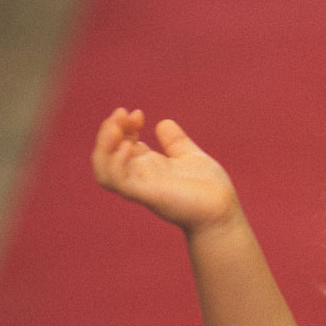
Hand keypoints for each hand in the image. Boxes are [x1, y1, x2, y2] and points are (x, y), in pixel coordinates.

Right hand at [91, 108, 236, 231]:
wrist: (223, 211)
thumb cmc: (210, 189)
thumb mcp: (189, 156)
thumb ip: (174, 141)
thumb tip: (162, 123)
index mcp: (148, 166)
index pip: (118, 145)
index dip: (122, 125)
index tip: (138, 114)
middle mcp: (140, 176)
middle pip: (105, 154)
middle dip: (109, 129)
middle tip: (125, 113)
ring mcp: (141, 186)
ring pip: (103, 170)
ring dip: (104, 146)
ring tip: (117, 128)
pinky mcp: (147, 194)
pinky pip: (118, 181)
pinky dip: (116, 162)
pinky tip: (129, 146)